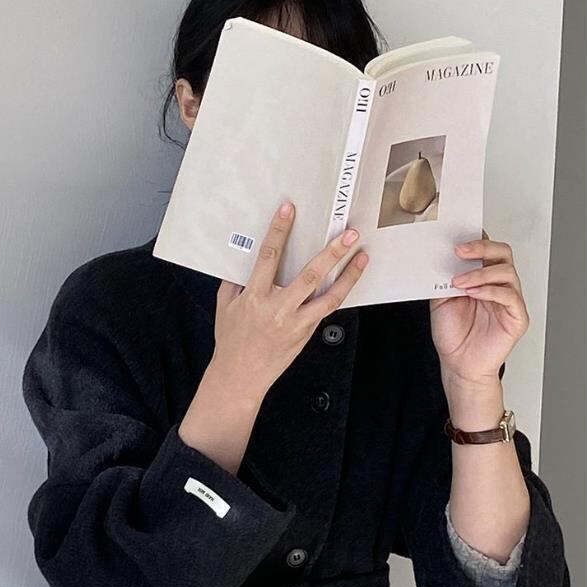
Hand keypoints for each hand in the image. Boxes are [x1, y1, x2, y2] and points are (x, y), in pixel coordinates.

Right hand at [212, 200, 368, 401]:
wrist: (239, 376)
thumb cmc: (231, 342)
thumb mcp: (225, 308)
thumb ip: (235, 283)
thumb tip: (245, 261)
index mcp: (254, 297)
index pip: (268, 257)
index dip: (278, 231)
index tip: (288, 210)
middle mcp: (277, 309)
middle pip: (309, 275)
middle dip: (331, 252)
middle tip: (348, 233)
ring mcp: (294, 322)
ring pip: (328, 296)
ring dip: (348, 275)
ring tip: (361, 256)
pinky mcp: (304, 333)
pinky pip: (327, 310)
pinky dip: (341, 293)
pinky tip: (350, 280)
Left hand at [429, 232, 528, 389]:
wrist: (458, 365)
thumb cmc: (453, 336)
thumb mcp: (440, 301)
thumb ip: (443, 279)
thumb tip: (438, 256)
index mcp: (484, 279)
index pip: (488, 251)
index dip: (477, 240)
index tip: (456, 237)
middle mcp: (499, 285)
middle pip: (503, 254)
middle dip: (482, 248)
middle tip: (459, 250)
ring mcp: (511, 300)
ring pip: (507, 272)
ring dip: (481, 273)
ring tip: (459, 281)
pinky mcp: (517, 316)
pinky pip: (509, 296)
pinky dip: (490, 290)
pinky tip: (473, 293)